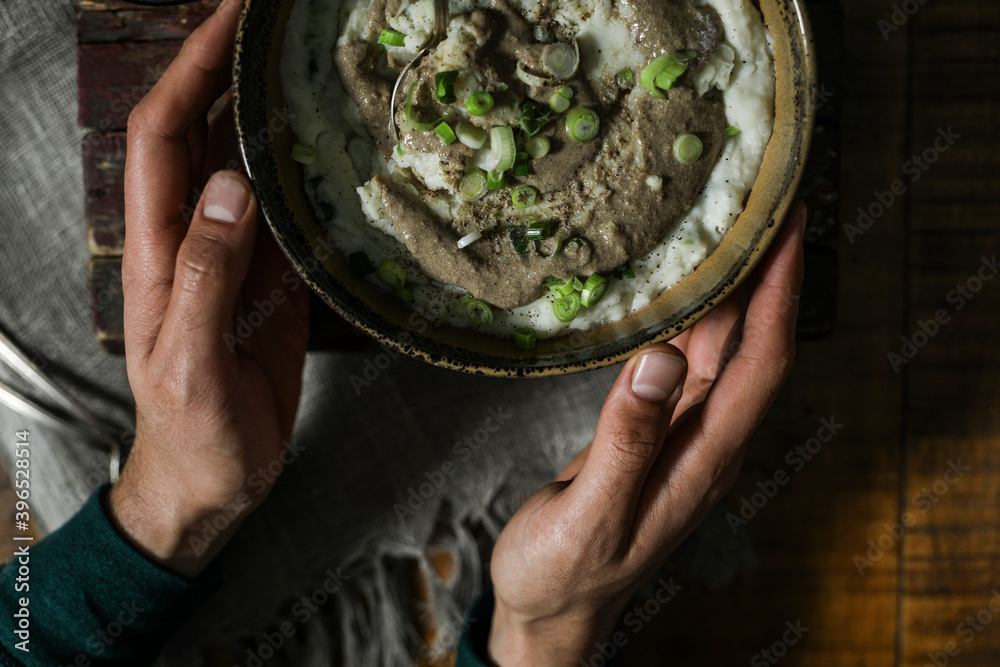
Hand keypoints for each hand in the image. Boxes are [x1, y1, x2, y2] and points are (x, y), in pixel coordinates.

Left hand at [108, 0, 309, 577]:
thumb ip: (205, 272)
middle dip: (227, 69)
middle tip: (276, 28)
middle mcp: (194, 237)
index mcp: (159, 249)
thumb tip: (231, 185)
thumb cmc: (191, 433)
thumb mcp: (191, 360)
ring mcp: (234, 256)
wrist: (212, 481)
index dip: (191, 70)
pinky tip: (335, 149)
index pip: (165, 136)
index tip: (229, 19)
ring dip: (270, 112)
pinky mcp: (271, 282)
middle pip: (203, 132)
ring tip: (311, 68)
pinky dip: (306, 174)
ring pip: (247, 165)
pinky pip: (286, 213)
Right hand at [488, 202, 806, 664]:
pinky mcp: (655, 431)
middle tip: (767, 201)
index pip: (761, 366)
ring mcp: (682, 436)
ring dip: (737, 289)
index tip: (793, 228)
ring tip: (734, 225)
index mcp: (702, 462)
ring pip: (723, 351)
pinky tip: (684, 286)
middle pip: (754, 347)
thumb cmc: (564, 574)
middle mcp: (705, 442)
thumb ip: (624, 444)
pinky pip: (688, 363)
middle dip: (771, 274)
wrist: (549, 609)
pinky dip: (694, 317)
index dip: (782, 295)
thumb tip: (658, 359)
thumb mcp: (590, 519)